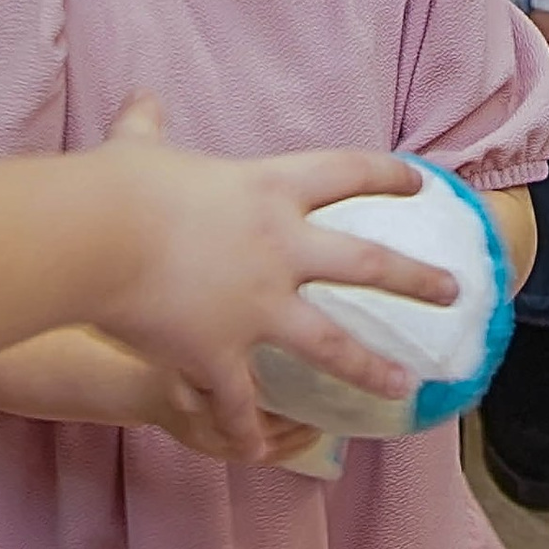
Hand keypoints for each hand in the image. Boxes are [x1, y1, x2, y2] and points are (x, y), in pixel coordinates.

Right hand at [91, 97, 450, 460]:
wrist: (96, 237)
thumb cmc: (118, 186)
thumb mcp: (138, 147)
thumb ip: (148, 127)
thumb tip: (141, 98)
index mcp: (267, 190)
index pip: (343, 173)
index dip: (384, 176)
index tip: (418, 183)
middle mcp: (279, 249)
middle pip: (364, 267)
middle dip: (414, 281)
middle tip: (452, 293)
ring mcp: (256, 307)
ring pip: (331, 345)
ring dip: (369, 370)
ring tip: (403, 389)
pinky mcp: (220, 354)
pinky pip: (241, 401)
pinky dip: (249, 429)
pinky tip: (258, 450)